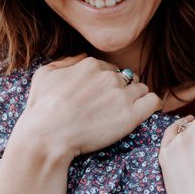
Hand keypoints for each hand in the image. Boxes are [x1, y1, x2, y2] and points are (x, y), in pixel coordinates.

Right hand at [11, 55, 162, 162]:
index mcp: (91, 64)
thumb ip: (65, 61)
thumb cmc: (41, 109)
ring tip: (124, 112)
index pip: (109, 68)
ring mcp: (121, 95)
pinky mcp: (131, 115)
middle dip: (122, 89)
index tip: (100, 96)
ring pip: (141, 88)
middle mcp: (109, 76)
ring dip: (136, 98)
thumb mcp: (44, 74)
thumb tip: (82, 56)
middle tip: (111, 107)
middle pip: (127, 77)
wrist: (46, 137)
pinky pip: (154, 101)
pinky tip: (143, 112)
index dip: (106, 83)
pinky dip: (152, 105)